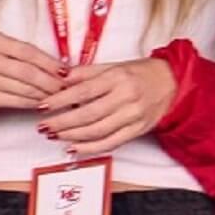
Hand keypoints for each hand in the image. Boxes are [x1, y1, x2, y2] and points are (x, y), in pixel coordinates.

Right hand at [0, 30, 67, 109]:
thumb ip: (17, 51)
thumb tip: (53, 65)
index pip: (27, 52)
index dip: (50, 63)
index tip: (66, 71)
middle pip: (28, 73)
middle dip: (51, 82)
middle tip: (67, 88)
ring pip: (23, 89)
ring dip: (45, 95)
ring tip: (59, 97)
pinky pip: (14, 102)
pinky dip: (31, 103)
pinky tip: (41, 103)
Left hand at [37, 57, 176, 157]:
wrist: (171, 84)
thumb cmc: (139, 73)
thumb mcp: (112, 66)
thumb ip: (86, 73)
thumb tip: (60, 77)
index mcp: (117, 78)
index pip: (83, 91)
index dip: (61, 100)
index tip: (43, 105)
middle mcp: (125, 98)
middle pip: (88, 114)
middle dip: (62, 122)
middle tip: (44, 126)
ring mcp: (133, 117)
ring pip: (98, 131)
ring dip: (73, 136)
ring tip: (54, 136)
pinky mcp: (138, 131)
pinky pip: (112, 143)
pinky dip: (91, 148)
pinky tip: (75, 148)